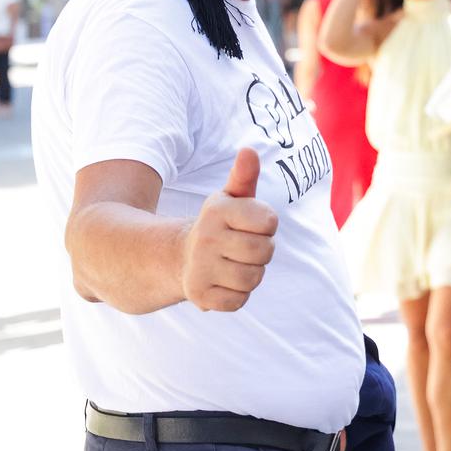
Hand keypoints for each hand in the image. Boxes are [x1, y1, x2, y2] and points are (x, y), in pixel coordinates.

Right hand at [181, 149, 277, 311]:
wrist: (182, 257)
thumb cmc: (221, 225)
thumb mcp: (231, 199)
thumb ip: (244, 177)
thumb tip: (249, 150)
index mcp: (217, 210)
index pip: (269, 221)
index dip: (266, 226)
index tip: (251, 225)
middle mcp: (206, 237)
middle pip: (263, 252)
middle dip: (262, 252)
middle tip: (245, 248)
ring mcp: (200, 268)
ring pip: (253, 279)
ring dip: (251, 274)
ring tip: (236, 264)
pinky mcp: (200, 296)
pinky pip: (239, 300)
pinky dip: (238, 295)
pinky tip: (224, 282)